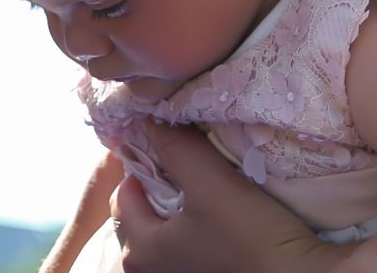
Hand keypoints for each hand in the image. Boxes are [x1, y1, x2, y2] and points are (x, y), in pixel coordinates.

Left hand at [110, 121, 350, 272]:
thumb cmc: (252, 237)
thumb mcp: (211, 183)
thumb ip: (175, 148)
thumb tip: (146, 118)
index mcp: (140, 252)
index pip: (124, 192)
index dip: (142, 161)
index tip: (167, 142)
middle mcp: (151, 271)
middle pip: (141, 212)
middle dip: (157, 184)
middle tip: (185, 160)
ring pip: (165, 227)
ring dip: (177, 204)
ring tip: (203, 182)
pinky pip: (187, 242)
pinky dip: (194, 223)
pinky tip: (217, 210)